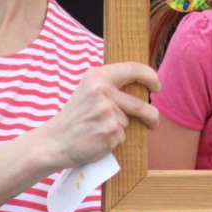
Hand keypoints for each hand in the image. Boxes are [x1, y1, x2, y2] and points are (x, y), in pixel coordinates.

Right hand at [40, 63, 160, 168]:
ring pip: (129, 122)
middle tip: (153, 122)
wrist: (54, 142)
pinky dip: (114, 141)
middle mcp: (102, 91)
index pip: (134, 69)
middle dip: (152, 116)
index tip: (157, 87)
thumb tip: (143, 88)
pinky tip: (98, 140)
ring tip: (100, 131)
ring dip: (121, 130)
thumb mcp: (88, 91)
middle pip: (141, 104)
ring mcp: (106, 112)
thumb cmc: (75, 118)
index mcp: (97, 76)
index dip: (150, 77)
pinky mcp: (109, 132)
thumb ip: (110, 86)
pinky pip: (122, 137)